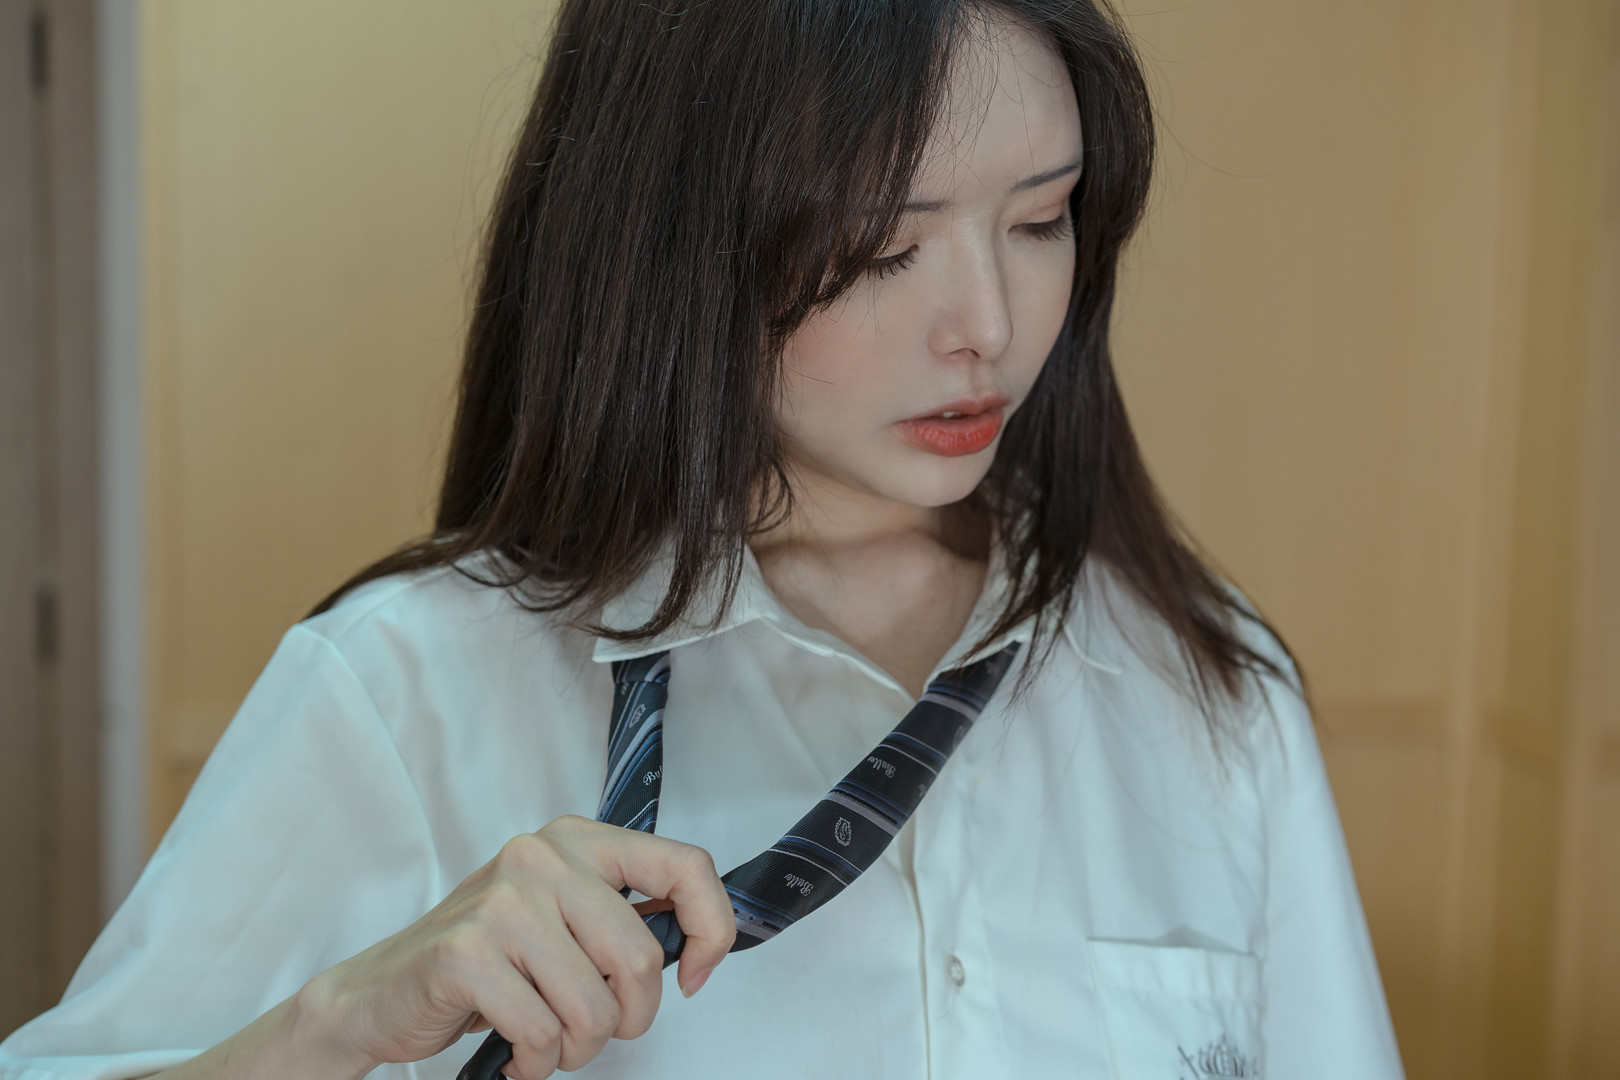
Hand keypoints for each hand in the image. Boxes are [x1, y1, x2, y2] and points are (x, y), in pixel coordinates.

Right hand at [295, 815, 736, 1078]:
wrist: (381, 992)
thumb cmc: (489, 962)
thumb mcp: (565, 918)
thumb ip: (625, 917)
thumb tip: (702, 945)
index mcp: (579, 839)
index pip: (686, 866)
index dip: (711, 930)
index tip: (694, 978)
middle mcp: (542, 857)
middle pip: (640, 958)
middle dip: (628, 1019)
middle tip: (593, 1032)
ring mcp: (502, 902)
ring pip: (594, 1007)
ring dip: (578, 1049)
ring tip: (548, 1042)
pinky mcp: (466, 952)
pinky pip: (542, 1034)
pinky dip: (536, 1064)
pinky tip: (516, 1055)